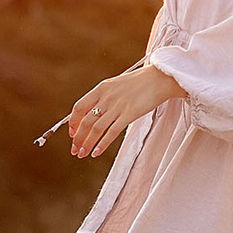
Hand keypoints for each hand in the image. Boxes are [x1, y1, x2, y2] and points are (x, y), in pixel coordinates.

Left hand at [66, 62, 183, 158]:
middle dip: (78, 138)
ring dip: (87, 144)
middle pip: (85, 121)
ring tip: (82, 154)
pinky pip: (111, 132)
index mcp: (101, 88)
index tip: (72, 134)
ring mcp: (117, 106)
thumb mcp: (116, 84)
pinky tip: (96, 152)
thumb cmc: (139, 83)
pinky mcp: (129, 114)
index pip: (79, 107)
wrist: (159, 79)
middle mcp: (106, 97)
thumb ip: (104, 96)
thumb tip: (93, 113)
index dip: (73, 122)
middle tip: (75, 149)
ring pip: (96, 129)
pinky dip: (102, 144)